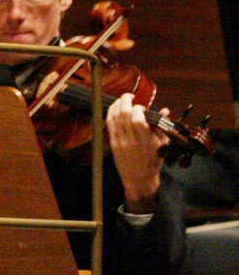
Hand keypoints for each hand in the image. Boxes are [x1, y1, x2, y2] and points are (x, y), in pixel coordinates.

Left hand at [107, 92, 167, 213]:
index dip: (138, 108)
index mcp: (146, 141)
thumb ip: (161, 126)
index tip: (142, 108)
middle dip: (125, 101)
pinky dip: (111, 113)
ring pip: (114, 117)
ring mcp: (120, 142)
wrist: (139, 179)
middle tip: (129, 96)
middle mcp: (132, 140)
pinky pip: (109, 124)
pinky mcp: (113, 143)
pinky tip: (115, 108)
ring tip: (122, 99)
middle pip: (124, 115)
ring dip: (117, 105)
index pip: (137, 119)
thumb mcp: (162, 145)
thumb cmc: (153, 161)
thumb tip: (164, 110)